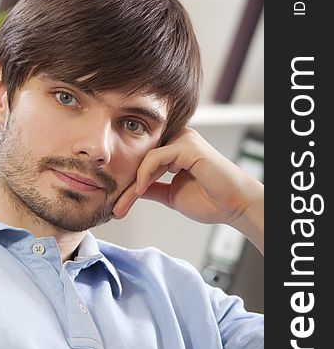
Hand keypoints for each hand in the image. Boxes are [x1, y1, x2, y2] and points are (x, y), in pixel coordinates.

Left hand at [113, 128, 263, 252]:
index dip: (127, 184)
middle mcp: (177, 138)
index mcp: (174, 148)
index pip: (142, 162)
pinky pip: (156, 157)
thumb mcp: (170, 195)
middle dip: (125, 186)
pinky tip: (139, 189)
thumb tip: (129, 189)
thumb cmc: (210, 200)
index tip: (116, 207)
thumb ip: (151, 188)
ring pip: (144, 158)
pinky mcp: (188, 145)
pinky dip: (144, 174)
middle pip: (140, 159)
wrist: (234, 206)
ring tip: (122, 205)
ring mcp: (183, 139)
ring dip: (131, 184)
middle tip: (115, 209)